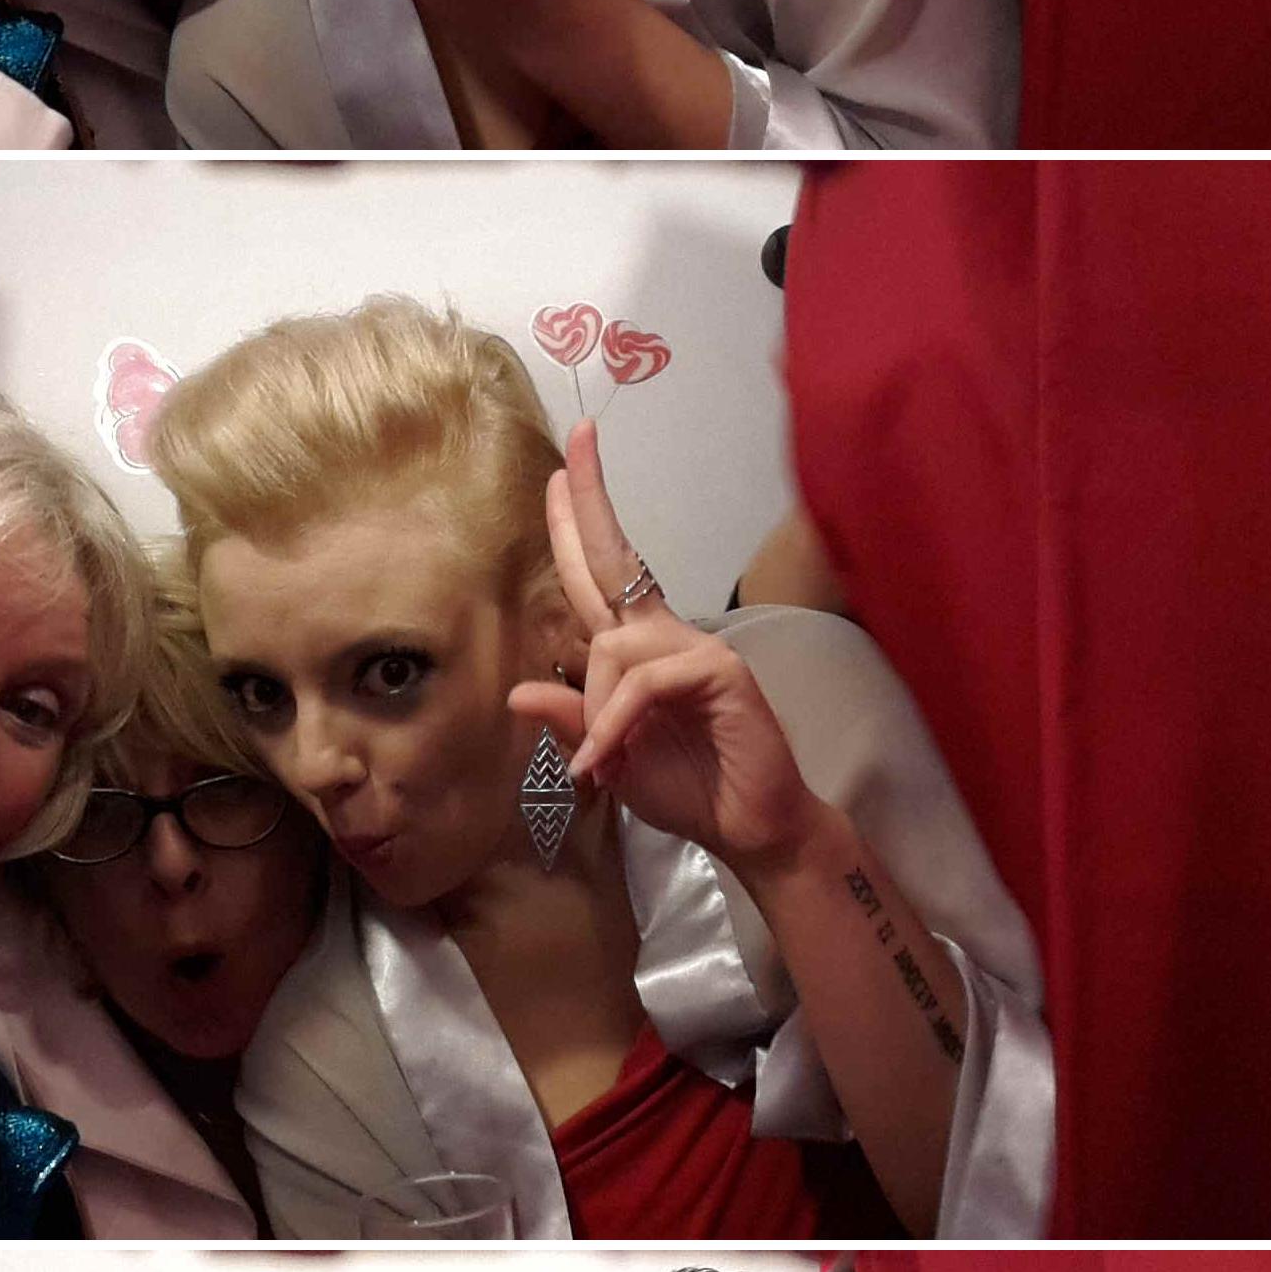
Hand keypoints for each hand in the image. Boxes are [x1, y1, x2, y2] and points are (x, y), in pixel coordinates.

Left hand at [511, 421, 832, 888]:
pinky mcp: (719, 670)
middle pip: (615, 561)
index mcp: (641, 648)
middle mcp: (667, 634)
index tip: (559, 473)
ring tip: (601, 762)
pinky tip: (609, 761)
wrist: (751, 829)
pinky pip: (644, 680)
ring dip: (594, 709)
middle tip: (577, 442)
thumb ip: (572, 722)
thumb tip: (518, 691)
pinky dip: (616, 722)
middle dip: (591, 502)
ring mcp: (697, 647)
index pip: (600, 577)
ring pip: (613, 646)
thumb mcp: (610, 758)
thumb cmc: (688, 790)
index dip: (578, 526)